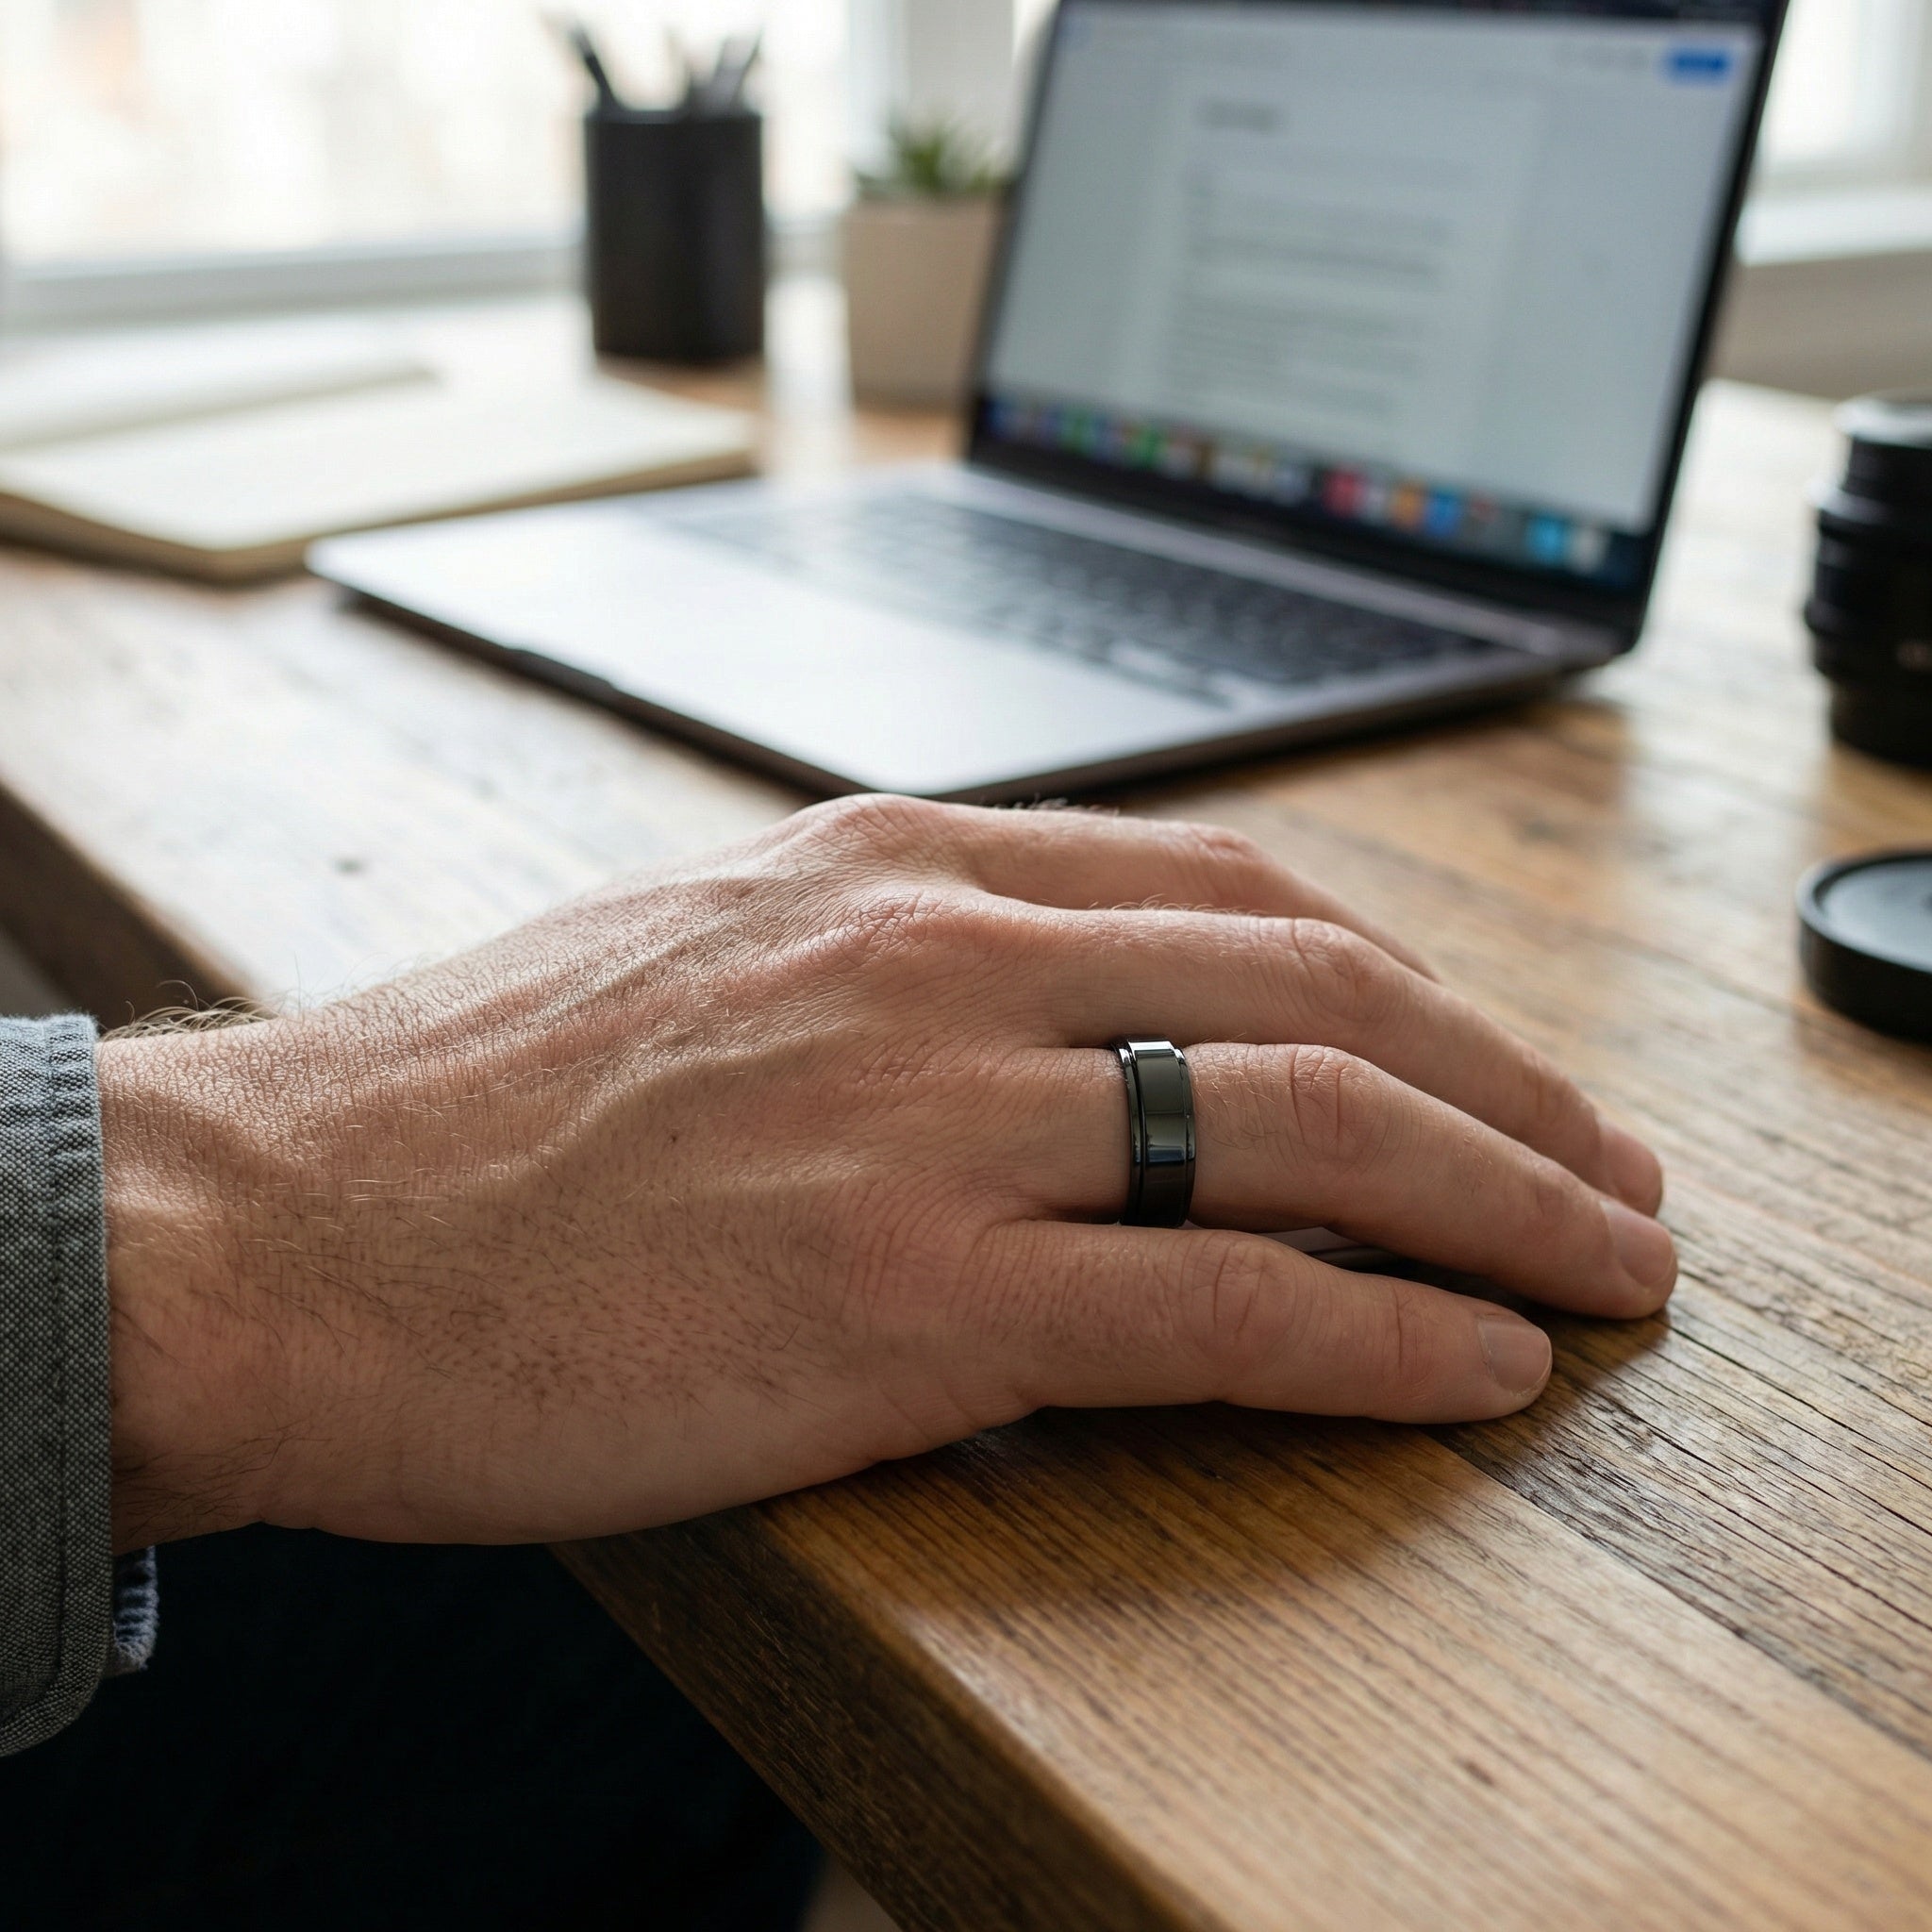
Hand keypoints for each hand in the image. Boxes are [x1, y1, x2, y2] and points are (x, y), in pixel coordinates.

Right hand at [97, 796, 1672, 1550]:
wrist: (278, 1225)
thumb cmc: (474, 1111)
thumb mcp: (714, 965)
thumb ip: (894, 977)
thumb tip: (1044, 1040)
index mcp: (894, 868)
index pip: (1230, 892)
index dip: (1400, 977)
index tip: (1484, 1053)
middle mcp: (940, 960)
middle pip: (1316, 991)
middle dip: (1502, 1084)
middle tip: (1611, 1167)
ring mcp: (935, 1123)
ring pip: (1306, 1132)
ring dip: (1496, 1200)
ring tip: (1606, 1265)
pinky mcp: (909, 1300)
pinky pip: (1221, 1302)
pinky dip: (1379, 1333)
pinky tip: (1477, 1364)